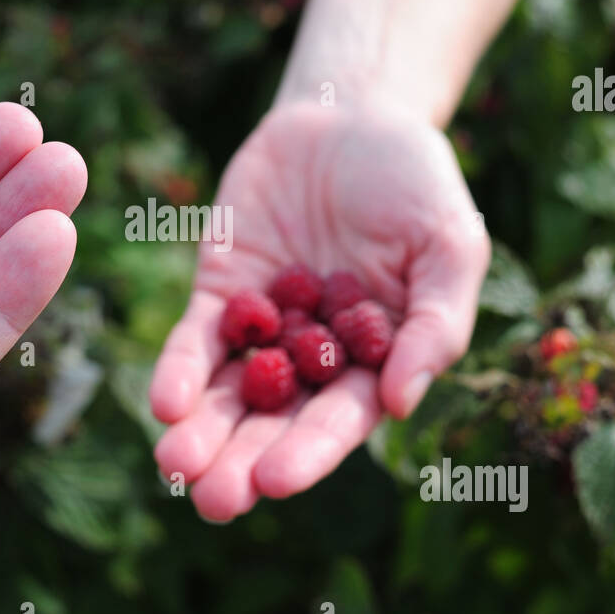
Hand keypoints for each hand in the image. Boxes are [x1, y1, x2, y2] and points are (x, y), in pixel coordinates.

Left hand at [149, 101, 488, 520]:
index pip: (340, 418)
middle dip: (242, 461)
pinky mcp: (219, 291)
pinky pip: (197, 338)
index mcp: (375, 361)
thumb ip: (435, 323)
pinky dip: (180, 369)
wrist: (351, 113)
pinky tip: (165, 402)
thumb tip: (399, 404)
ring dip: (201, 432)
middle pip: (275, 421)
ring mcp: (264, 327)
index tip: (274, 481)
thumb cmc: (418, 183)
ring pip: (227, 392)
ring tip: (174, 466)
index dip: (309, 452)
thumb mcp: (449, 246)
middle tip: (214, 500)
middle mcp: (314, 358)